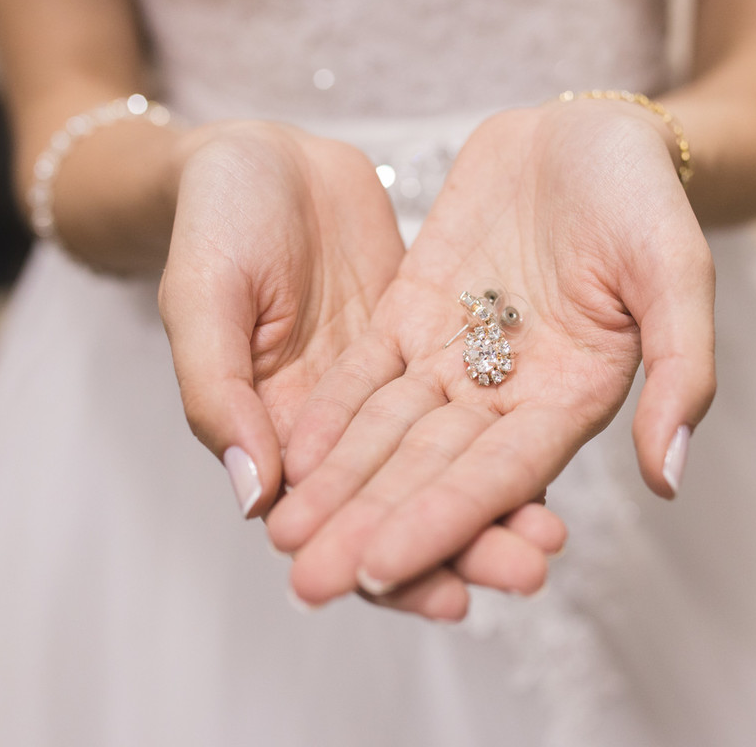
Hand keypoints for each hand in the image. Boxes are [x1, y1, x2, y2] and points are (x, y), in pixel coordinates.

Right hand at [157, 121, 566, 616]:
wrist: (263, 157)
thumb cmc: (214, 221)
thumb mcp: (202, 297)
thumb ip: (221, 394)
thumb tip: (255, 500)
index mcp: (278, 432)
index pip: (340, 521)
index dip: (390, 565)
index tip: (446, 597)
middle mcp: (339, 427)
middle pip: (407, 501)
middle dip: (466, 545)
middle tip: (529, 570)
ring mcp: (390, 386)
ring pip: (447, 459)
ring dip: (496, 502)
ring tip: (552, 537)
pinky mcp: (427, 342)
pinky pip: (470, 397)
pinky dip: (502, 429)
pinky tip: (552, 459)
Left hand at [267, 100, 715, 614]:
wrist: (587, 131)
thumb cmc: (644, 195)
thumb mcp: (678, 268)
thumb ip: (683, 369)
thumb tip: (672, 478)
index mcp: (572, 396)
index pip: (499, 476)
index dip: (443, 522)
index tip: (384, 571)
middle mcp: (509, 392)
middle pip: (430, 472)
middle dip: (370, 527)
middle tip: (310, 586)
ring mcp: (457, 355)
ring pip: (389, 433)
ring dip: (339, 486)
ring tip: (284, 537)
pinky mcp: (415, 313)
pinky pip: (366, 372)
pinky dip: (331, 414)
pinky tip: (287, 453)